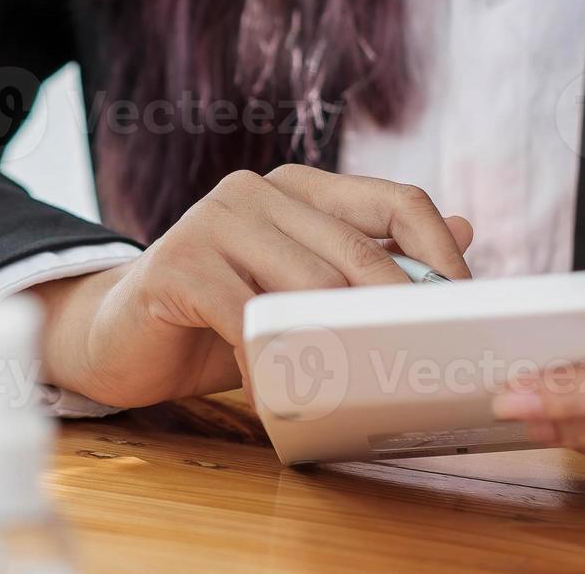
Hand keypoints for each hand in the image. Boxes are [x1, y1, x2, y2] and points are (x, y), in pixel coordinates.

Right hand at [28, 165, 472, 408]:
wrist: (117, 338)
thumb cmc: (216, 318)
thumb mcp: (300, 290)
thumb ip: (368, 259)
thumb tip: (467, 229)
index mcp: (297, 188)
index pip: (396, 201)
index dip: (441, 254)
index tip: (466, 309)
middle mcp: (256, 191)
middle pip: (357, 252)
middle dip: (397, 315)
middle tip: (424, 366)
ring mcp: (212, 221)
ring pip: (306, 286)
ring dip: (336, 347)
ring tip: (357, 389)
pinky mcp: (178, 265)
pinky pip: (247, 319)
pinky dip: (270, 365)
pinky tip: (277, 396)